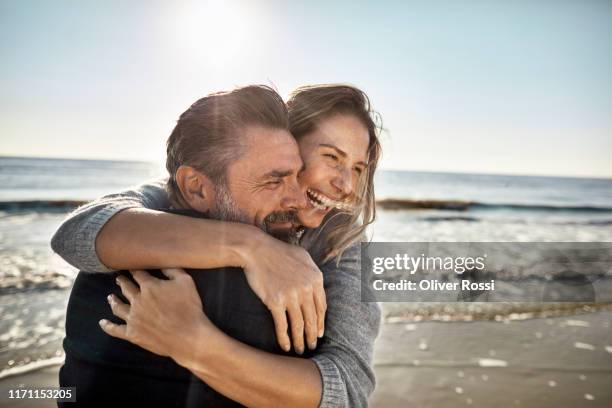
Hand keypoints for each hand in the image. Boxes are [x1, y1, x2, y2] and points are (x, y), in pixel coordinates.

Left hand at [99, 268, 209, 361]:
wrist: (187, 336)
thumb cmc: (189, 307)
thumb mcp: (186, 282)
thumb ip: (172, 270)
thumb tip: (162, 262)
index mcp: (149, 286)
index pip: (138, 274)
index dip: (134, 269)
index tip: (131, 267)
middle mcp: (137, 300)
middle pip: (126, 288)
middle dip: (122, 282)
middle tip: (119, 278)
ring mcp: (133, 318)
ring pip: (118, 307)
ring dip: (113, 300)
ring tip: (110, 297)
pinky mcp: (132, 333)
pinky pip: (115, 329)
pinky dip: (108, 326)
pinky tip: (102, 323)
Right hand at [241, 232, 326, 354]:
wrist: (256, 250)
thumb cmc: (278, 252)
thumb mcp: (303, 257)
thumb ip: (313, 273)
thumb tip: (317, 288)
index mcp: (316, 278)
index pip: (322, 306)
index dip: (321, 322)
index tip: (319, 332)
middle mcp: (306, 289)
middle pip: (312, 318)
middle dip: (312, 335)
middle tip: (312, 346)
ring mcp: (291, 296)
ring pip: (298, 324)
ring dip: (300, 340)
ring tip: (301, 350)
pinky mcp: (275, 302)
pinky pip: (282, 325)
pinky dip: (284, 338)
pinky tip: (286, 347)